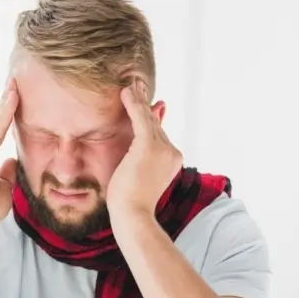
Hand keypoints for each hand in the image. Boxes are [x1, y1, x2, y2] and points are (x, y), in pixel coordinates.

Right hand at [0, 79, 19, 232]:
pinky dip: (4, 113)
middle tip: (15, 82)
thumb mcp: (3, 185)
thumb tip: (13, 160)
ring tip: (15, 85)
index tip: (14, 98)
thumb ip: (6, 170)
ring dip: (5, 102)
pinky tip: (13, 99)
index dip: (4, 114)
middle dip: (4, 102)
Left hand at [107, 78, 182, 221]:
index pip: (158, 134)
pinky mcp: (149, 147)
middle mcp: (172, 152)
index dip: (151, 116)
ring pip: (148, 119)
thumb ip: (142, 153)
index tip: (147, 101)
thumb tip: (141, 146)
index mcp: (172, 159)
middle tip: (138, 84)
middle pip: (155, 124)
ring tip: (131, 83)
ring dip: (139, 99)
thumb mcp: (138, 174)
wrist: (133, 215)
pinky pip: (141, 119)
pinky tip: (126, 92)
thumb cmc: (131, 200)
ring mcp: (163, 149)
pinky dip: (134, 104)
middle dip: (146, 104)